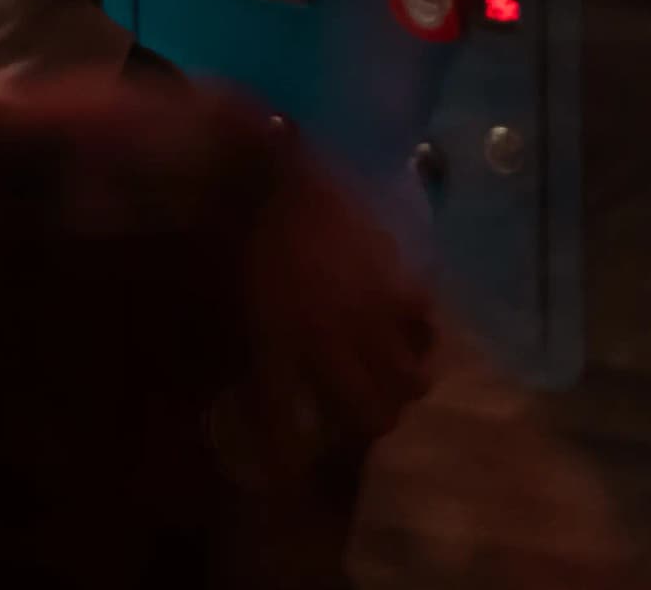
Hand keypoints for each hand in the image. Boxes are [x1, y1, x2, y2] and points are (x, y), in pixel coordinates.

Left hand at [215, 145, 438, 487]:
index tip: (291, 475)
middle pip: (369, 413)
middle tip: (365, 417)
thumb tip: (249, 390)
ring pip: (407, 378)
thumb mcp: (227, 306)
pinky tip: (416, 327)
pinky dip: (422, 331)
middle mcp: (328, 343)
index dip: (288, 461)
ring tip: (400, 381)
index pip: (287, 428)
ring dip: (403, 387)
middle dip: (369, 424)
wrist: (269, 174)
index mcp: (278, 351)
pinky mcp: (393, 275)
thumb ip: (248, 353)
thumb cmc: (238, 238)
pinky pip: (423, 319)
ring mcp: (367, 311)